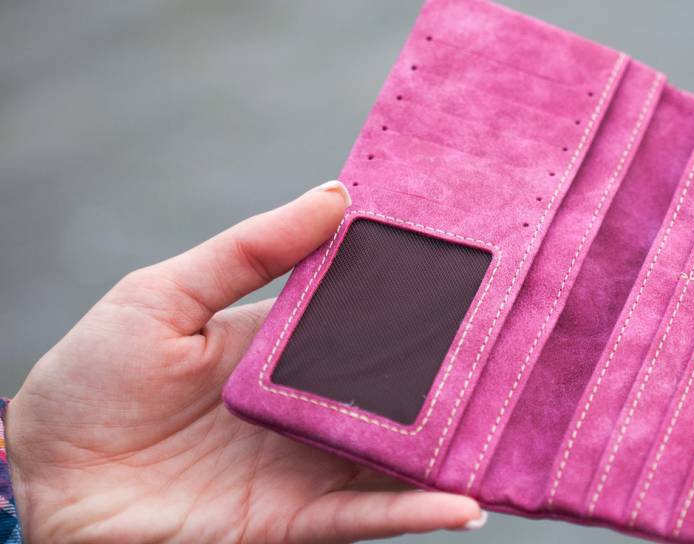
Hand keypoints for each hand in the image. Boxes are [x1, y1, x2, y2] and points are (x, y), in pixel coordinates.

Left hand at [5, 182, 484, 542]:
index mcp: (285, 344)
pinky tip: (463, 503)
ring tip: (514, 428)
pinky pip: (365, 516)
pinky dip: (416, 511)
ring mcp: (306, 463)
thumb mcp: (163, 293)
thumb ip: (249, 250)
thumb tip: (335, 195)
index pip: (369, 315)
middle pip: (399, 387)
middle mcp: (309, 404)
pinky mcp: (293, 518)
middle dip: (457, 372)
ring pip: (398, 452)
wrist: (45, 483)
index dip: (419, 296)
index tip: (480, 267)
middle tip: (525, 346)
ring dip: (452, 446)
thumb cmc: (89, 380)